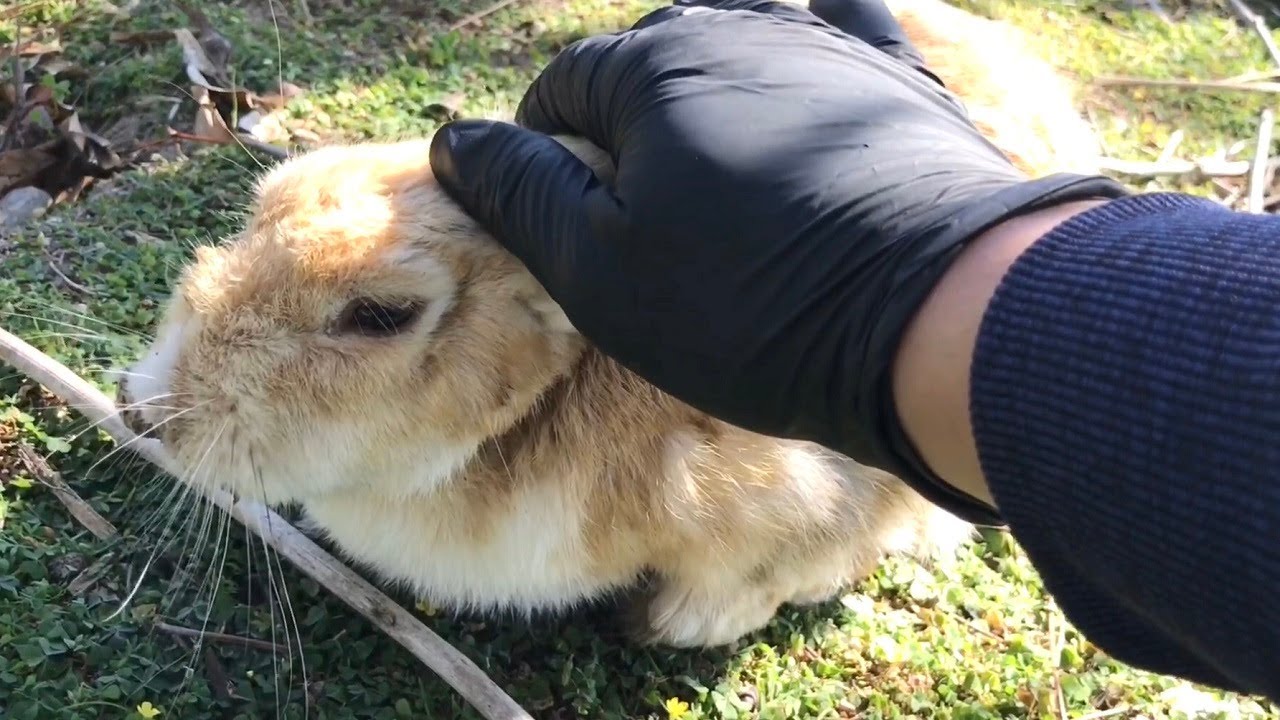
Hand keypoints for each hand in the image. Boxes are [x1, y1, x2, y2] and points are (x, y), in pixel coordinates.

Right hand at [427, 0, 1128, 524]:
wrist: (937, 316)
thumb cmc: (753, 306)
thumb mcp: (605, 272)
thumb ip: (523, 193)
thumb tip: (454, 139)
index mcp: (649, 71)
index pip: (564, 88)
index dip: (547, 148)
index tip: (567, 216)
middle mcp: (733, 27)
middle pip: (647, 54)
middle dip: (624, 113)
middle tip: (641, 205)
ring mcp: (824, 41)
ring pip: (736, 26)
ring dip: (705, 72)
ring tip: (709, 149)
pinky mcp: (895, 74)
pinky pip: (844, 12)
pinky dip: (813, 21)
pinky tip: (808, 41)